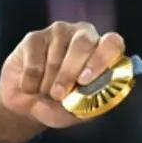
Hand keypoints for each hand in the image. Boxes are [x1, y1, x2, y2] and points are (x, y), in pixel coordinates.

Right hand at [0, 22, 125, 142]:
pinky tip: (31, 86)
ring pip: (55, 57)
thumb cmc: (61, 104)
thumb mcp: (77, 110)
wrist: (28, 103)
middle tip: (59, 95)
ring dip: (48, 83)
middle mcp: (84, 35)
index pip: (112, 43)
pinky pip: (34, 61)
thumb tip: (90, 97)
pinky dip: (31, 81)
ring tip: (46, 92)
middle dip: (69, 74)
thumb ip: (87, 103)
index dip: (101, 60)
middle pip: (82, 45)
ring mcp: (59, 32)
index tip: (85, 80)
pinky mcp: (35, 37)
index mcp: (103, 50)